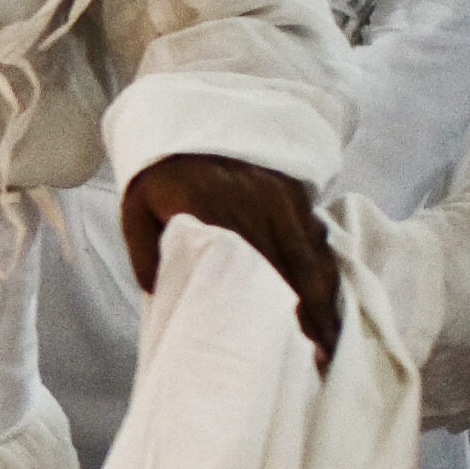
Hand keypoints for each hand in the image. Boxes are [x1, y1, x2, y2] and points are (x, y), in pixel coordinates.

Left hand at [123, 151, 341, 359]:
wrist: (182, 113)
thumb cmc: (157, 168)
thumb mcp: (136, 206)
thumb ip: (144, 249)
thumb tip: (156, 291)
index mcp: (219, 215)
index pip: (261, 274)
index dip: (285, 312)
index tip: (298, 346)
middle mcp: (260, 208)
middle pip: (300, 272)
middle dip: (317, 317)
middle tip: (326, 356)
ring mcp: (282, 198)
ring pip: (315, 256)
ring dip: (327, 298)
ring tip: (333, 337)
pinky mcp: (294, 190)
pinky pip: (317, 234)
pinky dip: (326, 267)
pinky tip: (330, 295)